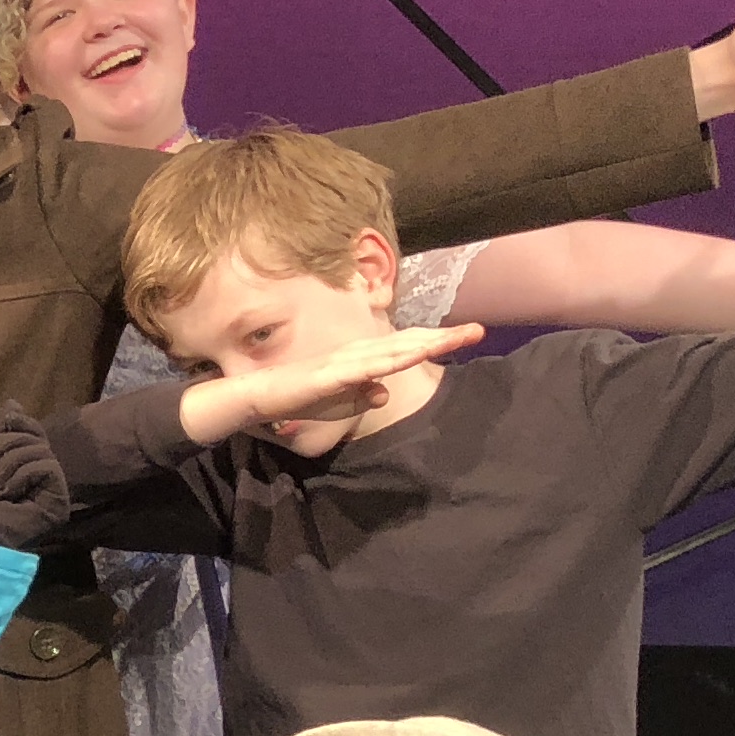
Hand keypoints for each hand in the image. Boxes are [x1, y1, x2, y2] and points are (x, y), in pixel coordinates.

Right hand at [193, 319, 486, 440]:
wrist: (256, 400)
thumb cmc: (295, 401)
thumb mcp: (337, 405)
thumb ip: (361, 396)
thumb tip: (385, 393)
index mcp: (361, 361)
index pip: (405, 348)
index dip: (436, 342)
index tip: (468, 337)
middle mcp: (357, 354)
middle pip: (407, 342)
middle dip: (443, 337)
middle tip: (479, 330)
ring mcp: (344, 361)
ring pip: (392, 350)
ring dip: (425, 344)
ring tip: (455, 337)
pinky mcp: (329, 374)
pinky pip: (365, 367)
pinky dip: (389, 361)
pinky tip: (410, 356)